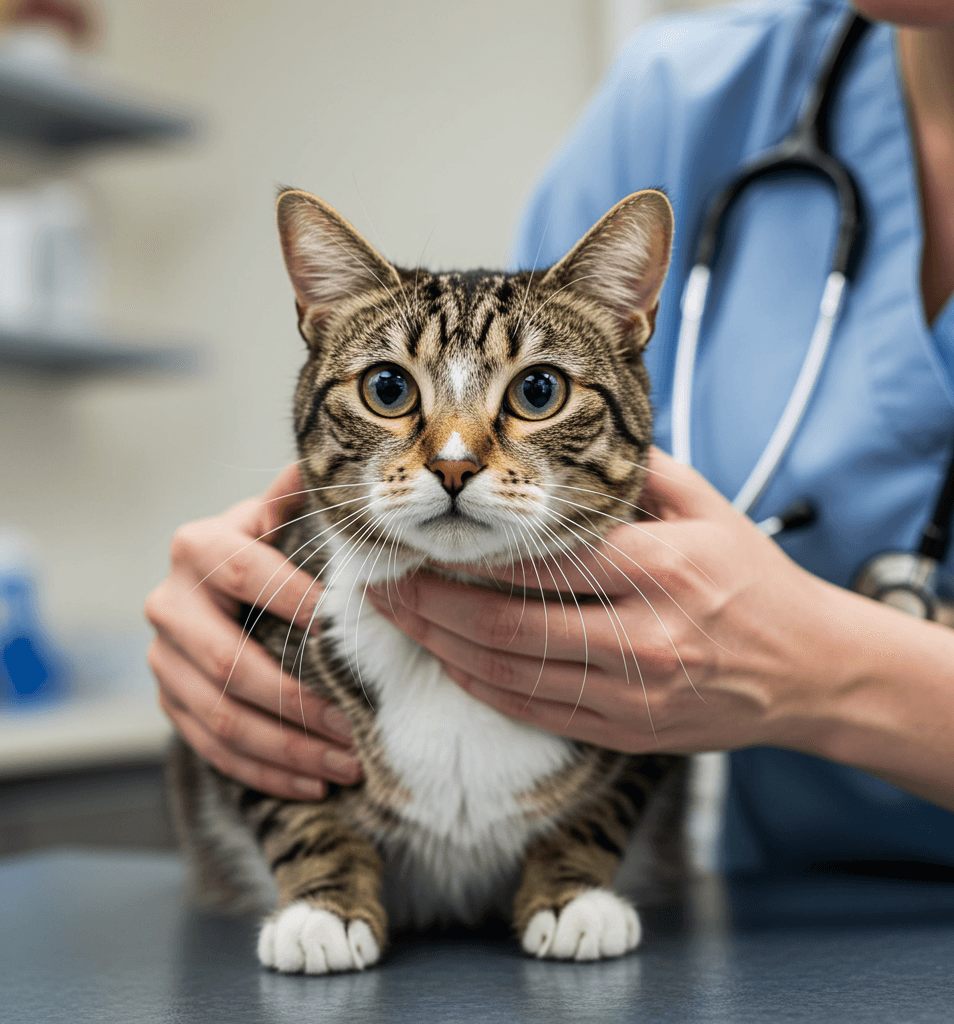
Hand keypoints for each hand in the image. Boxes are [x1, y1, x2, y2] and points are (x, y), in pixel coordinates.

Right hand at [145, 464, 362, 797]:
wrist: (212, 585)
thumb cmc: (263, 547)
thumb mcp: (277, 514)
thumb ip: (300, 494)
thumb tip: (328, 462)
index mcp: (198, 549)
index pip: (251, 577)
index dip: (304, 605)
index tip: (357, 635)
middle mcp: (169, 604)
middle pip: (230, 666)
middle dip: (300, 702)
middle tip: (358, 723)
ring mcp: (163, 661)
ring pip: (221, 719)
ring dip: (289, 750)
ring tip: (348, 763)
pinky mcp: (169, 702)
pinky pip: (213, 750)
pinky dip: (265, 771)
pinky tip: (315, 784)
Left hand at [368, 447, 843, 755]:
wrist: (809, 669)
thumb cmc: (752, 581)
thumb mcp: (705, 506)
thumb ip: (632, 472)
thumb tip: (558, 438)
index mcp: (664, 568)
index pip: (542, 559)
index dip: (468, 553)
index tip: (420, 537)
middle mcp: (646, 636)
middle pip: (508, 625)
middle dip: (430, 603)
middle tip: (381, 580)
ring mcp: (635, 693)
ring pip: (510, 674)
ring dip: (440, 645)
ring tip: (397, 616)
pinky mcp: (626, 732)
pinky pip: (533, 711)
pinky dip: (480, 684)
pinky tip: (446, 658)